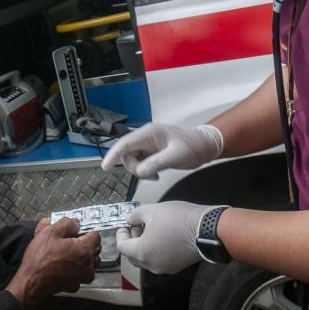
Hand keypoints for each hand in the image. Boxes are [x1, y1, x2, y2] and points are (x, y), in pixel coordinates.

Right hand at [6, 218, 100, 309]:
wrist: (31, 282)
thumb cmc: (40, 258)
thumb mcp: (50, 232)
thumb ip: (67, 223)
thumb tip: (76, 223)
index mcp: (85, 249)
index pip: (96, 236)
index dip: (86, 232)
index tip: (75, 232)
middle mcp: (88, 265)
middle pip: (95, 250)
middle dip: (85, 244)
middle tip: (69, 242)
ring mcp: (83, 278)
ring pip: (90, 263)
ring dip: (82, 258)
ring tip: (66, 255)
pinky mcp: (75, 286)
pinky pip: (81, 275)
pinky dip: (75, 270)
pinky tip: (63, 267)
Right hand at [101, 123, 223, 178]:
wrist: (203, 146)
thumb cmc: (192, 146)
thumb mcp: (175, 156)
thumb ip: (156, 163)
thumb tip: (139, 171)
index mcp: (149, 133)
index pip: (125, 144)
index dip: (113, 155)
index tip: (105, 167)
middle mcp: (145, 137)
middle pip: (126, 154)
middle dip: (133, 168)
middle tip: (150, 176)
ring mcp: (147, 144)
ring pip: (132, 159)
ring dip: (140, 170)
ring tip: (156, 175)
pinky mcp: (150, 151)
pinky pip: (139, 162)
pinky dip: (144, 170)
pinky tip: (156, 174)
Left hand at [116, 201, 208, 274]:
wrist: (207, 229)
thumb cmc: (179, 219)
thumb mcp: (151, 210)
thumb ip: (135, 215)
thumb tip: (130, 219)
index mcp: (143, 253)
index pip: (122, 247)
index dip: (121, 234)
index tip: (125, 225)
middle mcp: (152, 265)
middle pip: (132, 255)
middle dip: (132, 240)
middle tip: (137, 225)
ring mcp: (165, 267)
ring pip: (146, 258)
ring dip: (143, 245)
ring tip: (151, 228)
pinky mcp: (176, 266)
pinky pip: (159, 259)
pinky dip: (155, 249)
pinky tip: (162, 235)